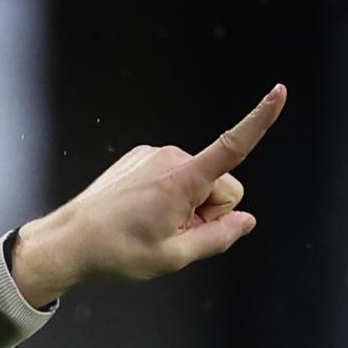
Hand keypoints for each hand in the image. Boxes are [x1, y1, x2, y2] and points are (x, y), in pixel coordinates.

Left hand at [12, 83, 286, 306]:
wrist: (67, 242)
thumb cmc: (116, 252)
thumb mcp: (174, 257)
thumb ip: (219, 238)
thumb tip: (246, 221)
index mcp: (181, 181)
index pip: (232, 147)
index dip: (260, 120)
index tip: (280, 91)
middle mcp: (170, 159)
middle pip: (222, 186)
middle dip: (209, 211)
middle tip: (173, 233)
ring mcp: (153, 156)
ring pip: (198, 182)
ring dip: (187, 205)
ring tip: (152, 225)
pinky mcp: (141, 158)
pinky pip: (175, 177)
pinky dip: (168, 195)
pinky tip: (141, 212)